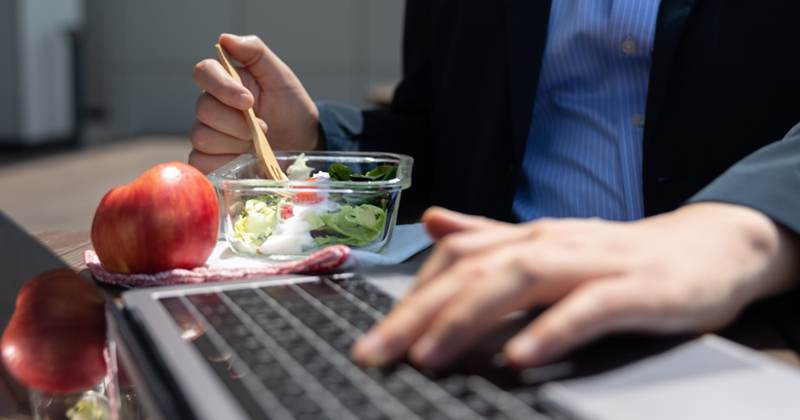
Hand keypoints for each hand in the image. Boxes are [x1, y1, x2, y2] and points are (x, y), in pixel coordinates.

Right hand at [190, 34, 321, 173]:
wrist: (302, 143)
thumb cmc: (291, 108)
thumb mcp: (281, 77)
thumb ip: (256, 54)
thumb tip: (225, 39)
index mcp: (226, 81)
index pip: (204, 73)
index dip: (222, 87)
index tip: (249, 101)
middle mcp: (212, 105)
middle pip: (203, 109)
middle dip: (237, 123)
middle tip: (265, 128)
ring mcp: (209, 133)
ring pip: (201, 136)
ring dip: (234, 142)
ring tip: (257, 144)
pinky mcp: (210, 159)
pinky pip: (200, 161)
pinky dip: (223, 162)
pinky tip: (244, 159)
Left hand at [352, 204, 799, 369]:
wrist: (706, 248)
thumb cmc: (617, 255)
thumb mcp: (547, 244)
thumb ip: (490, 237)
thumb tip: (433, 222)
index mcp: (528, 237)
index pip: (456, 257)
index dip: (411, 294)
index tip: (375, 335)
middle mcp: (553, 243)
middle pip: (475, 271)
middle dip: (418, 313)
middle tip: (376, 352)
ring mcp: (594, 263)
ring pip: (521, 281)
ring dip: (469, 318)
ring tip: (429, 355)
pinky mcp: (636, 290)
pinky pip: (588, 309)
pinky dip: (552, 331)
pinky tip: (520, 357)